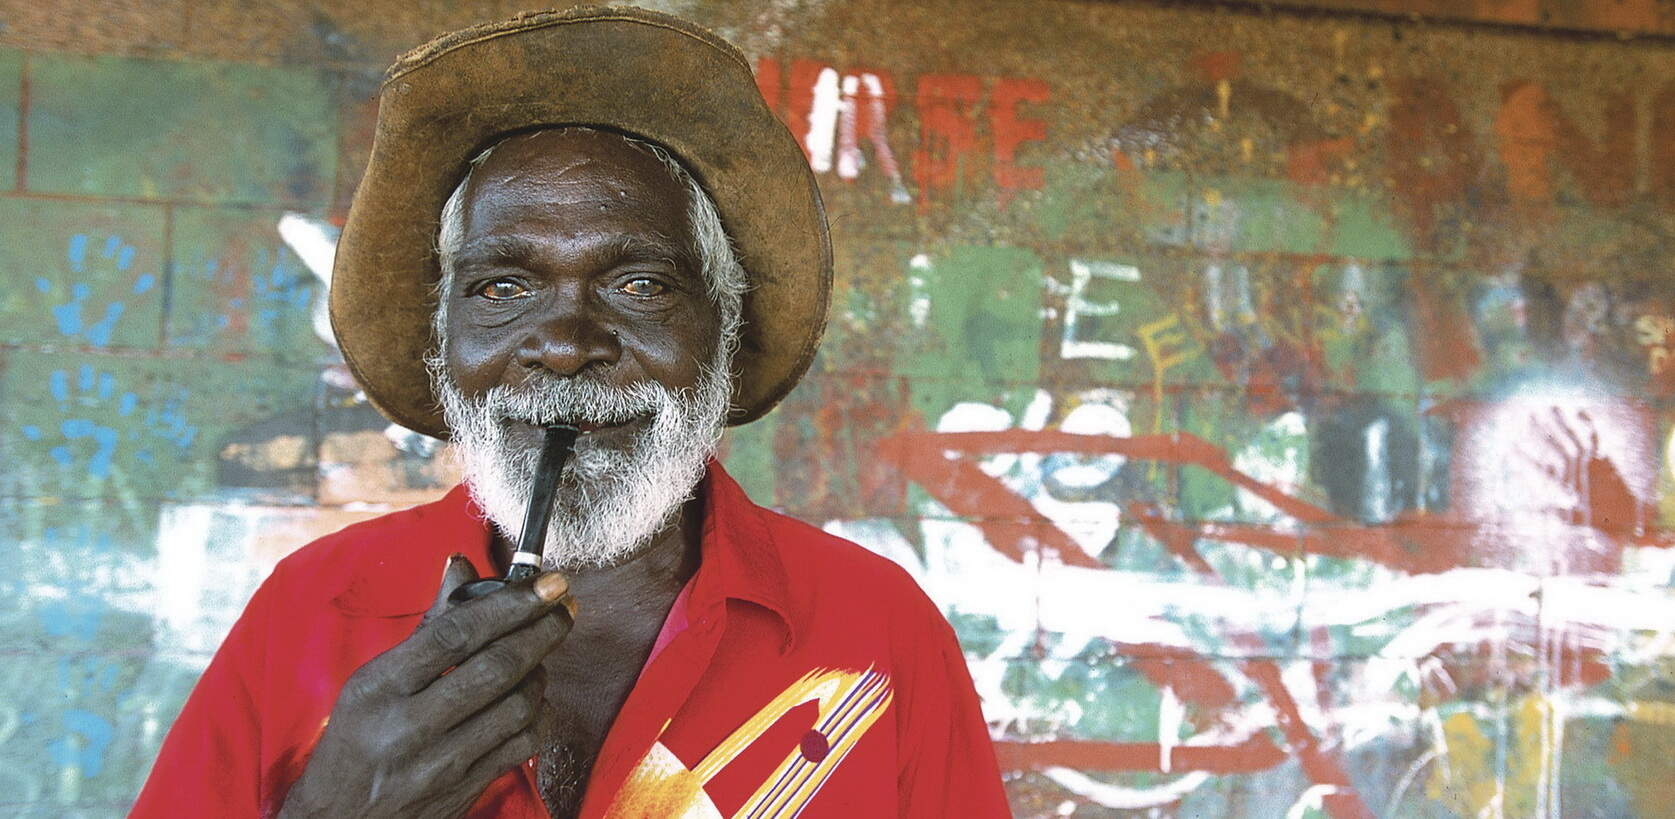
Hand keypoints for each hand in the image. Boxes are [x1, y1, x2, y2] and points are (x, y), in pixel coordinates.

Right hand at [277, 556, 574, 818]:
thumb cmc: (357, 738)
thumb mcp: (372, 680)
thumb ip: (427, 624)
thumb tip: (461, 565)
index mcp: (380, 686)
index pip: (456, 634)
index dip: (510, 604)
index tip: (546, 584)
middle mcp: (409, 725)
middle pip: (496, 667)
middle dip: (542, 630)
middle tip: (564, 608)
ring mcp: (440, 763)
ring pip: (517, 706)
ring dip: (541, 673)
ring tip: (540, 654)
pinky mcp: (464, 790)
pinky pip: (522, 745)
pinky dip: (540, 715)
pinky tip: (534, 700)